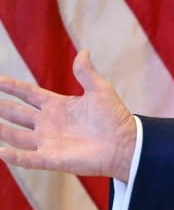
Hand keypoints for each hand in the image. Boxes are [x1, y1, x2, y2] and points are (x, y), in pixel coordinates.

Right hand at [0, 50, 135, 180]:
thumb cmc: (115, 117)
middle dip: (0, 107)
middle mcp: (48, 124)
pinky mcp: (51, 159)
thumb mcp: (100, 90)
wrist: (125, 143)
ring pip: (15, 136)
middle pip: (16, 114)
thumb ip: (86, 73)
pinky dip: (12, 156)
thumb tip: (83, 51)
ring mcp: (48, 142)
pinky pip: (27, 158)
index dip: (11, 87)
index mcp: (58, 106)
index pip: (28, 94)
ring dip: (1, 130)